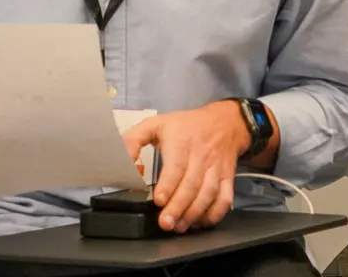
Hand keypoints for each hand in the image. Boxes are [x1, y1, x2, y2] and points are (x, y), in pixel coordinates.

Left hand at [121, 102, 249, 232]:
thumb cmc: (186, 126)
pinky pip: (225, 196)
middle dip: (179, 206)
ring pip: (209, 192)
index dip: (168, 185)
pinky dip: (216, 212)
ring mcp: (216, 168)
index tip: (159, 201)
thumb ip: (133, 140)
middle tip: (165, 223)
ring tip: (180, 226)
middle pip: (192, 184)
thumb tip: (120, 160)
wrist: (225, 121)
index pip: (177, 166)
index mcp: (181, 143)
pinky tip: (203, 221)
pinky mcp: (227, 177)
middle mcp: (201, 156)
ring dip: (195, 212)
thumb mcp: (156, 124)